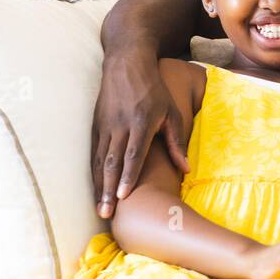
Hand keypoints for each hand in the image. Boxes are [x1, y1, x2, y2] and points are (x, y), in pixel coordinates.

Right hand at [92, 50, 188, 217]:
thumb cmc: (155, 91)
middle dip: (108, 190)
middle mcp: (119, 127)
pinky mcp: (95, 126)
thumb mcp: (172, 113)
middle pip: (112, 163)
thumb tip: (186, 170)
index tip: (124, 196)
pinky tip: (95, 189)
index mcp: (140, 123)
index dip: (128, 176)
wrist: (126, 65)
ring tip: (100, 209)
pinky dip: (93, 173)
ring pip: (99, 161)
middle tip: (106, 213)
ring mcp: (104, 126)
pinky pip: (93, 154)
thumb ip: (177, 143)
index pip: (133, 155)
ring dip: (98, 186)